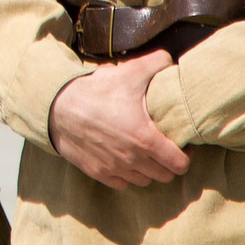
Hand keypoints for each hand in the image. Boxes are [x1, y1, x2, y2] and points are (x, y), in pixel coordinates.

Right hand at [47, 52, 190, 188]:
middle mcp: (133, 159)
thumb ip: (156, 63)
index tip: (182, 146)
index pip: (179, 164)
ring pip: (144, 181)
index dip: (185, 156)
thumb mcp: (128, 72)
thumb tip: (172, 60)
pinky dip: (128, 175)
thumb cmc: (96, 91)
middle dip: (168, 164)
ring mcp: (115, 168)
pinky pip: (123, 184)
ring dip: (149, 171)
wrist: (59, 107)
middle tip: (165, 149)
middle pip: (165, 176)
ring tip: (146, 155)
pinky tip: (126, 160)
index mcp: (146, 139)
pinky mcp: (98, 172)